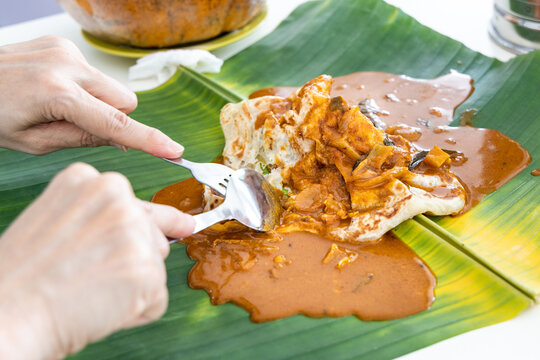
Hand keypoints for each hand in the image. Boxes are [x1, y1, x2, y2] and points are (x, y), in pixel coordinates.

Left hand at [0, 36, 183, 156]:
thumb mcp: (34, 143)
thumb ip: (82, 140)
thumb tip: (121, 139)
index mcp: (55, 95)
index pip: (114, 124)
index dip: (147, 140)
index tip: (173, 151)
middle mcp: (65, 66)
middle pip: (123, 101)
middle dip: (113, 117)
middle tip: (79, 126)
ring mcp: (64, 51)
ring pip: (111, 87)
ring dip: (99, 102)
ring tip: (62, 106)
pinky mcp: (61, 44)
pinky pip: (93, 74)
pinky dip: (84, 87)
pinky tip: (56, 90)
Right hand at [0, 163, 194, 358]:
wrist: (6, 316)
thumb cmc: (24, 277)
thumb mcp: (61, 222)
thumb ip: (112, 216)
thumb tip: (185, 224)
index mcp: (92, 180)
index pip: (133, 209)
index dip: (112, 240)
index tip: (88, 252)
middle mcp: (118, 196)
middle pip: (150, 236)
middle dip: (127, 260)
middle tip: (82, 273)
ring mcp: (134, 231)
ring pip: (155, 266)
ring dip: (132, 285)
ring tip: (88, 289)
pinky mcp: (147, 270)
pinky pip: (157, 300)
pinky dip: (135, 312)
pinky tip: (100, 307)